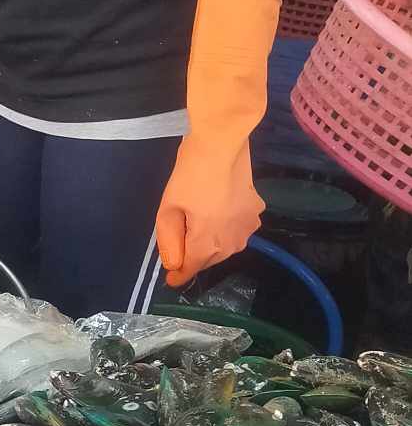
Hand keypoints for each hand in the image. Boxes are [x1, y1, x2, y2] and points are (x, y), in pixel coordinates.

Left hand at [155, 140, 263, 288]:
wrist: (221, 145)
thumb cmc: (189, 176)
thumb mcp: (167, 210)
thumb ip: (169, 243)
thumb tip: (175, 266)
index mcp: (208, 243)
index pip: (192, 268)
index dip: (180, 276)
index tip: (172, 280)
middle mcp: (233, 241)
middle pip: (211, 259)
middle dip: (195, 257)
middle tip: (182, 247)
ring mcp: (249, 227)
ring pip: (227, 246)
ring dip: (214, 245)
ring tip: (202, 231)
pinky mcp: (257, 210)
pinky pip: (240, 228)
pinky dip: (229, 228)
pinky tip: (221, 214)